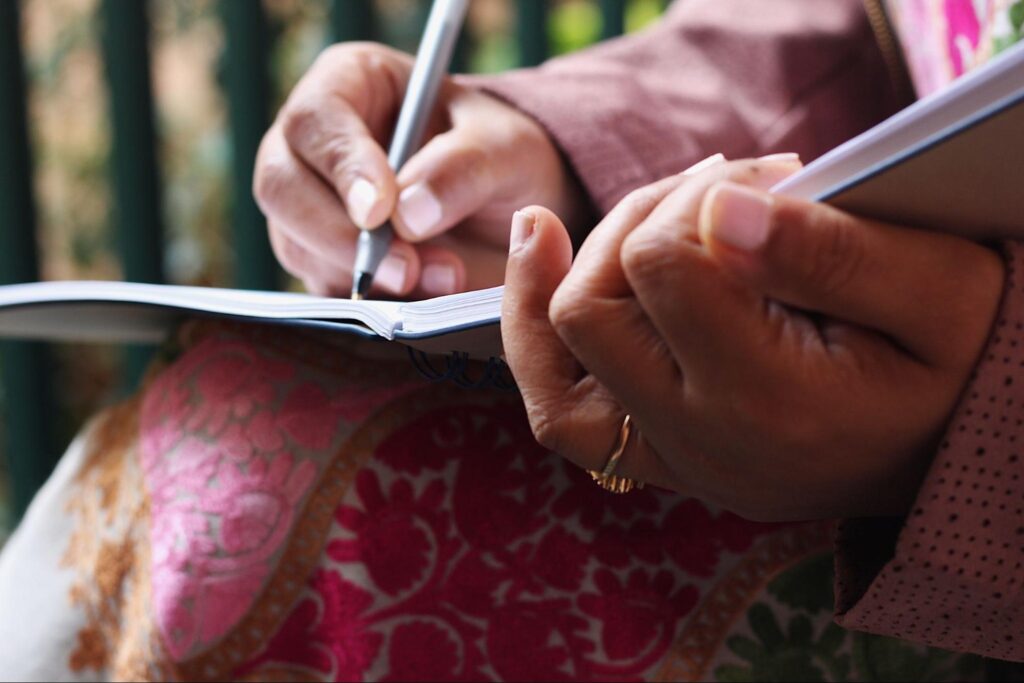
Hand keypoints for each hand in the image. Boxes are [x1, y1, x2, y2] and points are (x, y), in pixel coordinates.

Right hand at [255, 43, 587, 298]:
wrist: (510, 208)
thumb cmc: (501, 155)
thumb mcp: (506, 148)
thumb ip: (464, 168)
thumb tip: (408, 215)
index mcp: (349, 85)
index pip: (316, 120)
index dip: (341, 167)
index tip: (380, 212)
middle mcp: (313, 144)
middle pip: (281, 187)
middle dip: (340, 236)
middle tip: (405, 269)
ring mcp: (310, 205)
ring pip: (296, 245)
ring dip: (364, 276)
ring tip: (442, 279)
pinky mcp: (323, 260)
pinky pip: (322, 287)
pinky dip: (369, 302)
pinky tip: (420, 300)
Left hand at [502, 158, 1003, 520]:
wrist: (957, 446)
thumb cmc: (960, 364)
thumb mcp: (943, 291)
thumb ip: (832, 250)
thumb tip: (719, 212)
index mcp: (770, 398)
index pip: (664, 268)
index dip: (697, 200)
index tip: (764, 180)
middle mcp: (702, 440)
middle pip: (592, 308)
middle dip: (640, 222)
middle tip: (715, 190)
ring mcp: (674, 456)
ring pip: (555, 364)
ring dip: (574, 270)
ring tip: (624, 216)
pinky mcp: (662, 455)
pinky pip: (564, 412)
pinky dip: (541, 337)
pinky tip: (548, 262)